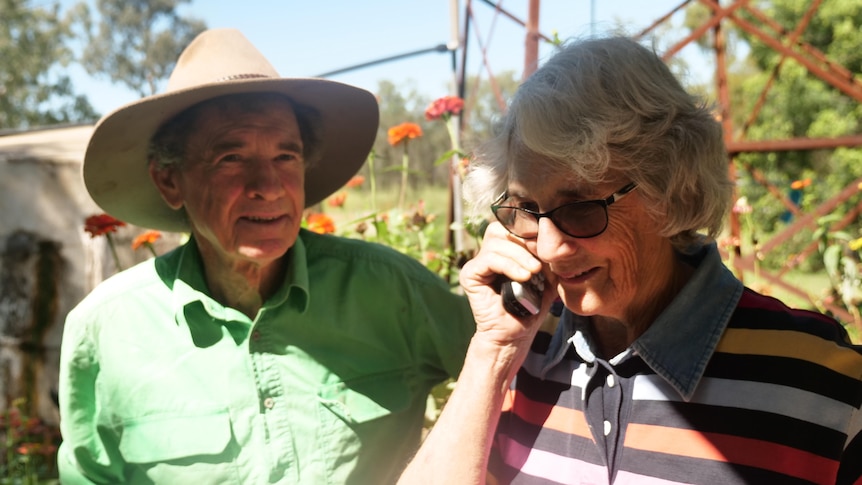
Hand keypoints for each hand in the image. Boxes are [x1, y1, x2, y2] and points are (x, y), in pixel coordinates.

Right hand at [459, 222, 557, 348]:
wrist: (516, 334)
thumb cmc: (532, 305)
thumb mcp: (548, 275)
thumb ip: (550, 254)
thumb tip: (558, 234)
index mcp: (506, 248)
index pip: (514, 223)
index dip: (532, 228)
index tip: (549, 240)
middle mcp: (490, 251)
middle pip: (503, 227)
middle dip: (525, 239)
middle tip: (542, 256)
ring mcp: (478, 262)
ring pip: (497, 242)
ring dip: (520, 255)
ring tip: (534, 272)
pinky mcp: (470, 274)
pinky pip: (489, 259)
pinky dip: (509, 265)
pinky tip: (523, 277)